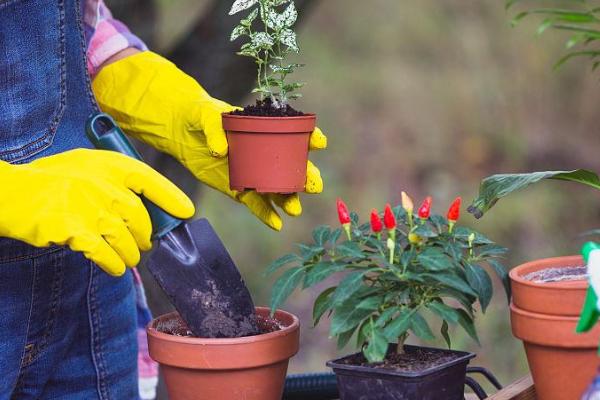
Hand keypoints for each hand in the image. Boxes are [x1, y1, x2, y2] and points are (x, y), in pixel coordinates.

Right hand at [0, 149, 193, 275]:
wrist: (10, 193)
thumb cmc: (49, 179)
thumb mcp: (84, 165)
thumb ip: (112, 179)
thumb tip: (140, 204)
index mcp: (108, 165)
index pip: (149, 180)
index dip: (171, 197)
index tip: (186, 212)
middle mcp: (103, 184)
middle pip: (139, 218)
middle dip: (145, 235)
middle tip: (145, 243)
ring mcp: (89, 207)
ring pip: (126, 239)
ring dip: (131, 254)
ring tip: (130, 259)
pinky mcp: (75, 230)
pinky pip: (105, 254)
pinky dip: (113, 264)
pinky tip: (115, 267)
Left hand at [92, 51, 326, 229]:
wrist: (181, 130)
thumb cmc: (199, 115)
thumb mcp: (206, 114)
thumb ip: (215, 128)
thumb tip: (221, 151)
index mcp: (264, 128)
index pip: (293, 132)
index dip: (309, 137)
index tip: (318, 143)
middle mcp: (264, 152)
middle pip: (291, 166)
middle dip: (305, 177)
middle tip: (312, 186)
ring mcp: (252, 171)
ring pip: (276, 188)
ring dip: (288, 199)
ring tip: (294, 209)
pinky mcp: (238, 188)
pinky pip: (256, 203)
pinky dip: (266, 214)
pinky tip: (277, 224)